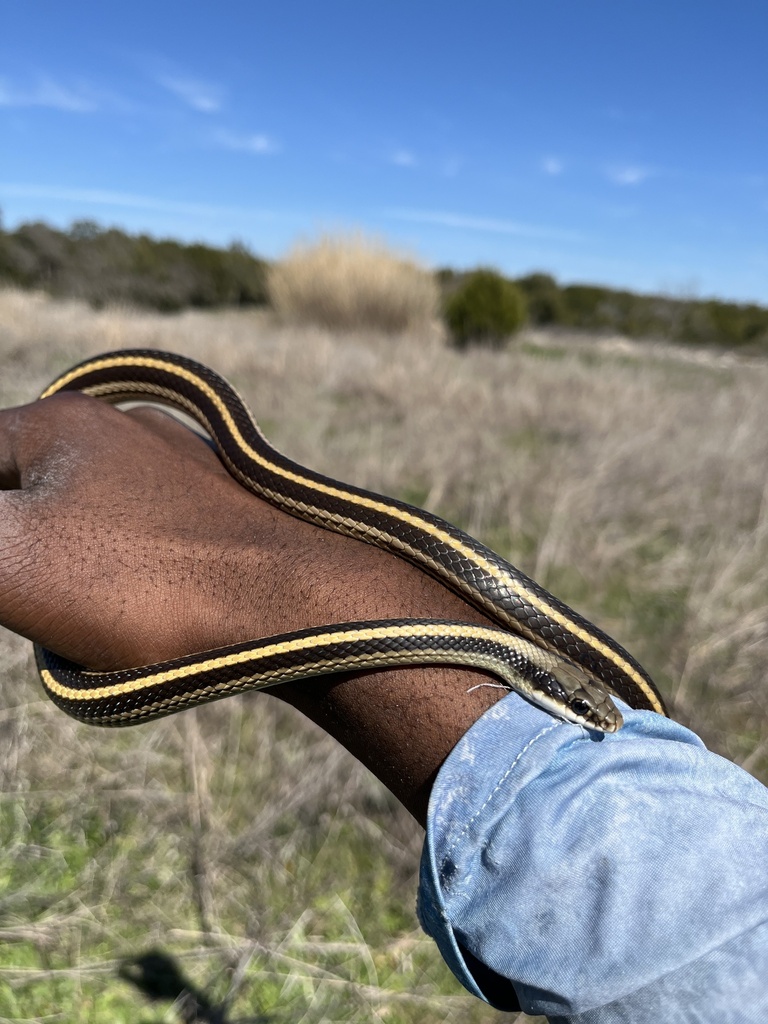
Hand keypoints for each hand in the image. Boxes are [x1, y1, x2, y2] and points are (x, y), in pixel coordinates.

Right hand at [0, 392, 504, 821]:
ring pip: (86, 517)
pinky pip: (144, 537)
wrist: (298, 606)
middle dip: (19, 552)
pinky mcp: (222, 509)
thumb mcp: (8, 557)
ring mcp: (182, 464)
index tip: (17, 576)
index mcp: (60, 422)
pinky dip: (129, 575)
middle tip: (47, 605)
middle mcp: (125, 427)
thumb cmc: (147, 579)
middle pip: (25, 491)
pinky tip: (149, 612)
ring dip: (72, 571)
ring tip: (98, 617)